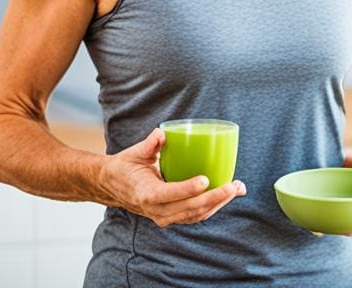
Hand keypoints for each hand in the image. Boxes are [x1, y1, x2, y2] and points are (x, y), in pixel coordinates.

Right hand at [99, 127, 245, 227]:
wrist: (113, 186)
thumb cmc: (127, 166)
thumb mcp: (135, 153)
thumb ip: (149, 144)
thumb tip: (162, 134)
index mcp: (146, 194)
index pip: (169, 194)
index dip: (188, 189)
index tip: (205, 179)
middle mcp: (156, 210)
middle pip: (189, 209)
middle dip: (214, 198)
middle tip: (234, 185)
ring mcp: (164, 217)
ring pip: (196, 215)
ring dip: (218, 204)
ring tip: (237, 189)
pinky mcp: (172, 217)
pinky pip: (195, 215)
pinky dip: (213, 207)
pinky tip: (228, 195)